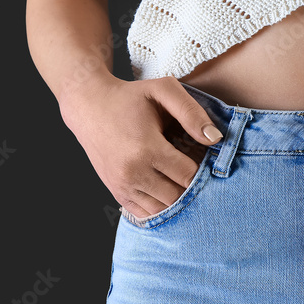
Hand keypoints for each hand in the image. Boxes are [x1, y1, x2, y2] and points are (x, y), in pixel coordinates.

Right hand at [59, 75, 223, 219]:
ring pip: (164, 208)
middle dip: (192, 186)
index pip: (189, 175)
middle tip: (197, 170)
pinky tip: (168, 188)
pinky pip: (147, 213)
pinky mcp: (117, 193)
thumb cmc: (130, 96)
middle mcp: (133, 172)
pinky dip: (162, 206)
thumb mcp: (163, 90)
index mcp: (146, 149)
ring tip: (182, 178)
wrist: (88, 106)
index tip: (206, 158)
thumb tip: (215, 139)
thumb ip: (192, 112)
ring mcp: (122, 186)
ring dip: (178, 198)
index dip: (204, 169)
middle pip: (178, 196)